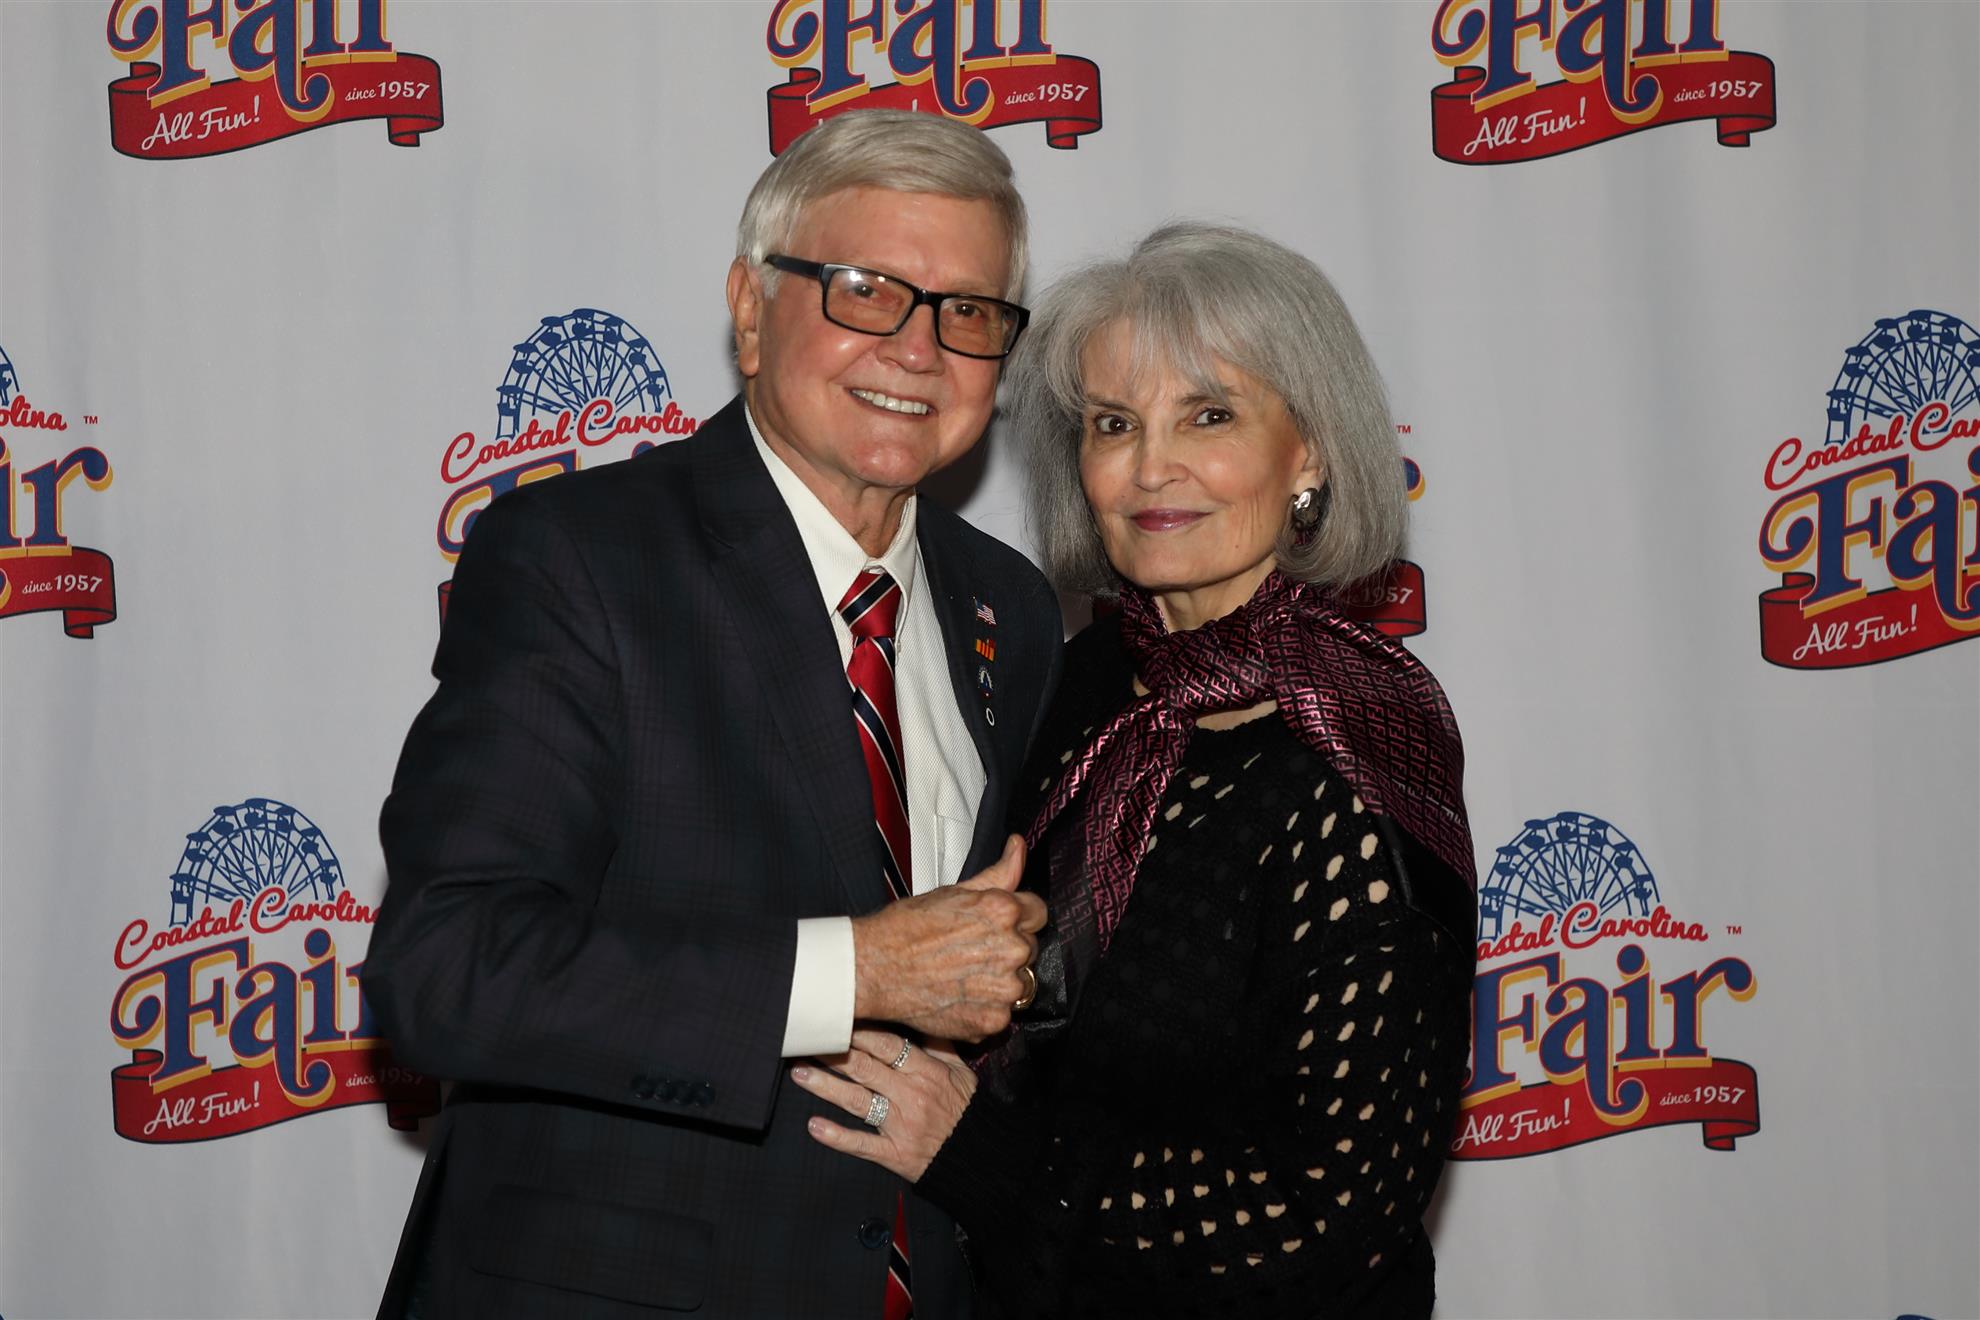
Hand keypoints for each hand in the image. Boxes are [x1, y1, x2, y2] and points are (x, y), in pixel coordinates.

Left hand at [793, 1029, 977, 1181]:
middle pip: (865, 1068)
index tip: (836, 1018)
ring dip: (825, 1086)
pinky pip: (861, 1144)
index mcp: (926, 1072)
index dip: (859, 1031)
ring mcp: (900, 1125)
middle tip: (807, 1039)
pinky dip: (837, 1136)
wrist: (978, 1158)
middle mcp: (910, 1095)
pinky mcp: (893, 1153)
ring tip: (799, 1073)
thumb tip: (921, 1016)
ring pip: (857, 1101)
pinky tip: (814, 1126)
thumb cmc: (967, 1111)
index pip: (887, 1045)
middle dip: (833, 1052)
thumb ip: (939, 1046)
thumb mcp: (961, 1073)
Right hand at [851, 835, 1042, 1041]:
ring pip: (1020, 982)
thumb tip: (1019, 846)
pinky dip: (985, 1008)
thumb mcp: (955, 891)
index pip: (1038, 912)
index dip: (1017, 918)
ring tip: (963, 975)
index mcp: (1004, 911)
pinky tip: (959, 996)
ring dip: (1000, 981)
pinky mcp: (993, 1019)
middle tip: (970, 951)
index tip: (996, 926)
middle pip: (1029, 948)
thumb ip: (998, 872)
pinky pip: (1003, 1012)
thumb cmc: (907, 928)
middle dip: (1007, 949)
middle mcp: (1011, 949)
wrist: (875, 968)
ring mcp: (1004, 988)